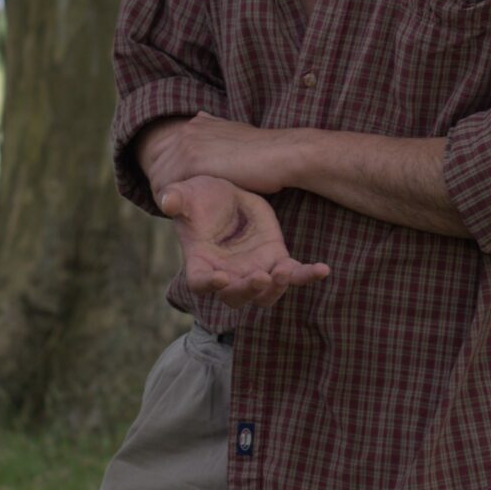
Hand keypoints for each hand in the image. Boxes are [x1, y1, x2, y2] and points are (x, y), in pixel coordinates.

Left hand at [148, 111, 302, 197]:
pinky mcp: (191, 160)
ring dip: (168, 198)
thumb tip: (201, 118)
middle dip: (165, 189)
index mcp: (195, 124)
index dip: (169, 178)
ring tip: (186, 212)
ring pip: (158, 180)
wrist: (282, 155)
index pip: (163, 156)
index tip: (183, 195)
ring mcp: (187, 143)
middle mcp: (186, 130)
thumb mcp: (237, 137)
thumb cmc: (265, 155)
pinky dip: (174, 202)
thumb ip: (215, 133)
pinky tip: (190, 211)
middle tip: (183, 208)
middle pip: (156, 168)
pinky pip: (167, 187)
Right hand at [158, 173, 329, 309]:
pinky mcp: (276, 261)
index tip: (221, 278)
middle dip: (248, 291)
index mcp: (201, 263)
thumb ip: (177, 198)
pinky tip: (323, 270)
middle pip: (236, 296)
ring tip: (285, 272)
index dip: (209, 284)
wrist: (226, 196)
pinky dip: (308, 275)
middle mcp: (227, 275)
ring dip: (276, 288)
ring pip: (266, 294)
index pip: (200, 282)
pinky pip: (294, 274)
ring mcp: (254, 271)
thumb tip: (167, 199)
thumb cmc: (199, 197)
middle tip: (261, 278)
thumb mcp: (186, 192)